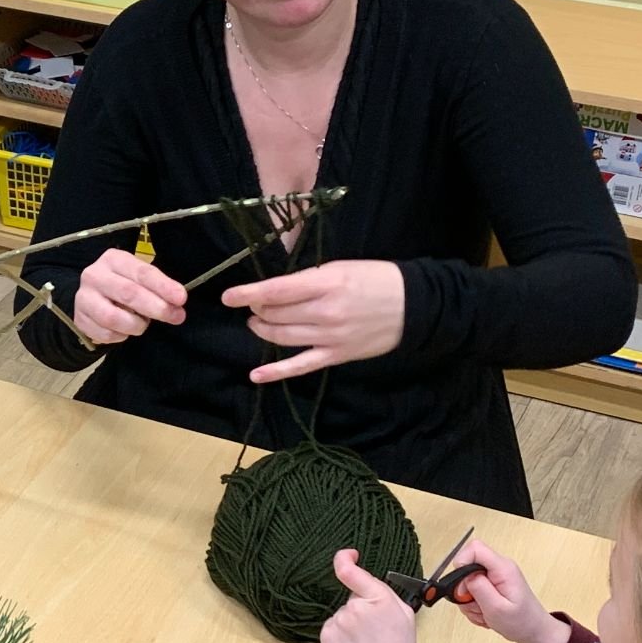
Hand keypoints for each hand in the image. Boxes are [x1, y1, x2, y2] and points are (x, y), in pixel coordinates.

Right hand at [72, 247, 186, 344]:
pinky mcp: (79, 319)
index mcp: (113, 259)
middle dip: (156, 307)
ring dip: (136, 325)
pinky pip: (105, 334)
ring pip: (113, 317)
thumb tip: (178, 305)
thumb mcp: (139, 279)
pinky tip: (125, 331)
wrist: (92, 299)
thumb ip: (158, 288)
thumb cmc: (123, 286)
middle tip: (175, 316)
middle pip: (128, 293)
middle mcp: (94, 275)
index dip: (163, 286)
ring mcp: (83, 298)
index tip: (181, 298)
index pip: (141, 272)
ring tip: (143, 324)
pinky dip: (121, 336)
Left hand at [221, 260, 407, 381]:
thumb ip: (308, 279)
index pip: (276, 290)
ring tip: (257, 323)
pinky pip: (300, 366)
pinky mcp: (336, 356)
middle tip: (254, 305)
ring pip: (282, 337)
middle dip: (257, 310)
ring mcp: (329, 337)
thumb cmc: (376, 279)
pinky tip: (256, 374)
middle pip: (275, 315)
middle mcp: (324, 312)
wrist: (413, 305)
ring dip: (263, 330)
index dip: (248, 293)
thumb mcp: (341, 267)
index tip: (228, 296)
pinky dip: (276, 372)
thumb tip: (277, 289)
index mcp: (325, 283)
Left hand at [318, 550, 422, 642]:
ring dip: (352, 624)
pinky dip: (342, 636)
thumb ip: (384, 593)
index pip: (350, 571)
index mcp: (378, 598)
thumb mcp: (405, 614)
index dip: (344, 559)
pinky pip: (334, 628)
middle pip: (353, 598)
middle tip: (376, 631)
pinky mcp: (327, 636)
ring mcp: (338, 622)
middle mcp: (354, 607)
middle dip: (362, 608)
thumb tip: (366, 582)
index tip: (348, 555)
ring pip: (343, 614)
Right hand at [446, 537, 569, 642]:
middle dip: (465, 589)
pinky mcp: (491, 585)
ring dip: (469, 601)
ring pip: (467, 581)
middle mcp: (499, 568)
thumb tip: (463, 573)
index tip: (461, 586)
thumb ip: (479, 588)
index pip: (475, 548)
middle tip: (476, 605)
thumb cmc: (522, 622)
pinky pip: (472, 591)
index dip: (461, 563)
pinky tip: (485, 613)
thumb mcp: (497, 608)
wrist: (534, 631)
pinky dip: (474, 604)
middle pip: (467, 566)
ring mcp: (495, 576)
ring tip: (484, 613)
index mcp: (503, 568)